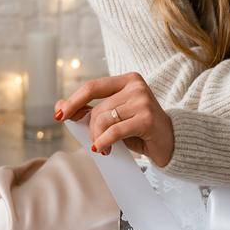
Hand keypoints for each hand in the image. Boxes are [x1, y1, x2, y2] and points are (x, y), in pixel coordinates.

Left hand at [54, 72, 174, 166]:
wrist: (170, 143)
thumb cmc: (139, 129)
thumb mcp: (113, 117)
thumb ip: (89, 110)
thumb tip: (59, 105)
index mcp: (127, 80)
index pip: (92, 87)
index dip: (73, 102)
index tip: (59, 116)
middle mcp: (136, 86)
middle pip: (98, 108)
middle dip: (91, 130)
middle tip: (96, 143)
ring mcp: (143, 100)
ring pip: (104, 119)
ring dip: (98, 138)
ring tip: (104, 148)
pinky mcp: (147, 118)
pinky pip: (115, 131)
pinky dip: (104, 141)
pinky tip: (103, 149)